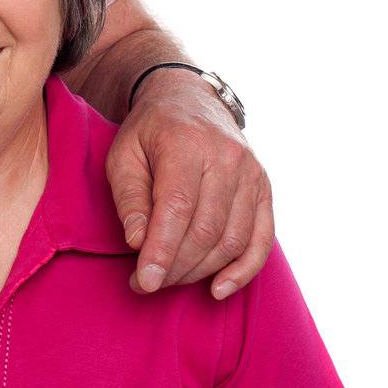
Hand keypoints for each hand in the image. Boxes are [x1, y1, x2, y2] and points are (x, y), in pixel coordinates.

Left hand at [105, 71, 273, 298]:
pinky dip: (243, 270)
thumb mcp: (124, 154)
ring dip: (200, 271)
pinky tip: (219, 289)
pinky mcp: (264, 188)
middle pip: (206, 230)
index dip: (162, 250)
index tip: (145, 282)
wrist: (189, 98)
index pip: (177, 208)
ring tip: (169, 281)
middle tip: (146, 283)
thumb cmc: (150, 131)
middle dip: (175, 267)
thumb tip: (137, 243)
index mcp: (186, 144)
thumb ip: (129, 197)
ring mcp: (251, 173)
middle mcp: (226, 158)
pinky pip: (262, 239)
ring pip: (232, 240)